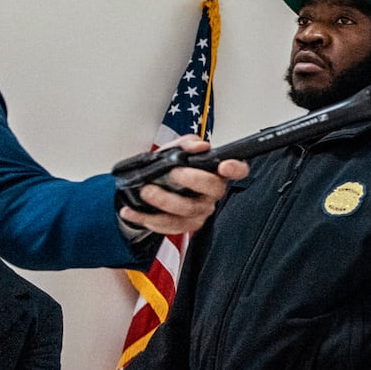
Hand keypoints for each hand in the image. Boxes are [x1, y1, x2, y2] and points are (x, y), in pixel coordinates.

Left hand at [119, 135, 248, 235]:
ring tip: (147, 191)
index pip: (237, 170)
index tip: (224, 166)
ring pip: (189, 210)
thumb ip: (186, 144)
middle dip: (193, 180)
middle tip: (174, 173)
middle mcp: (211, 194)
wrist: (148, 189)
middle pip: (214, 190)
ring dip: (165, 200)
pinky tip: (133, 211)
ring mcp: (199, 211)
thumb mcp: (174, 150)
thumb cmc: (167, 170)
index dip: (236, 168)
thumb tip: (199, 146)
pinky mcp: (184, 225)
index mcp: (214, 172)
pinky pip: (170, 225)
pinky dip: (147, 218)